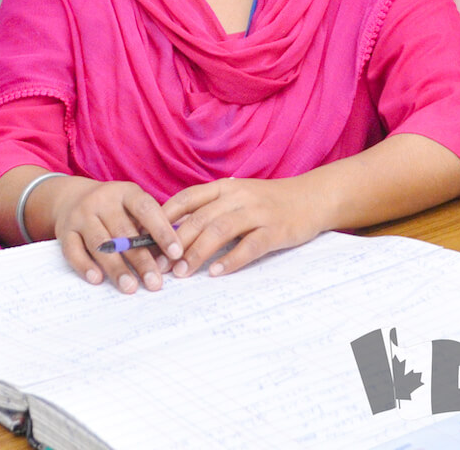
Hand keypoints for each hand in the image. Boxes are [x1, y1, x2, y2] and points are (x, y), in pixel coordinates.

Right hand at [49, 178, 182, 293]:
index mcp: (125, 192)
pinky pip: (74, 250)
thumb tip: (173, 255)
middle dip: (141, 260)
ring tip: (130, 287)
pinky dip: (85, 266)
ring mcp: (81, 215)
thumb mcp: (131, 205)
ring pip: (100, 243)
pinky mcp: (65, 232)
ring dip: (116, 267)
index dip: (162, 231)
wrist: (71, 197)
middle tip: (155, 283)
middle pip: (123, 232)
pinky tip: (98, 279)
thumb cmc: (113, 208)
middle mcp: (102, 201)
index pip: (146, 209)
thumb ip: (149, 225)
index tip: (176, 253)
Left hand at [161, 176, 323, 279]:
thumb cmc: (268, 201)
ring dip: (198, 252)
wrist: (311, 197)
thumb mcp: (237, 196)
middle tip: (161, 265)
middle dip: (177, 242)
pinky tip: (217, 272)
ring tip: (183, 272)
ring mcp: (257, 211)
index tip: (148, 237)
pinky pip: (250, 245)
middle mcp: (238, 195)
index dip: (166, 217)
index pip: (188, 198)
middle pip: (200, 218)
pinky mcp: (275, 229)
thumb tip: (175, 232)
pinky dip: (232, 259)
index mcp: (225, 186)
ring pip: (220, 230)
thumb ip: (211, 208)